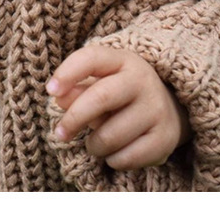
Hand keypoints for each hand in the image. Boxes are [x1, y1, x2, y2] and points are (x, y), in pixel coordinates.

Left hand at [47, 46, 190, 170]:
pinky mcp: (165, 138)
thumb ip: (76, 86)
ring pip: (112, 134)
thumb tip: (59, 97)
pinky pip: (129, 157)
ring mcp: (157, 109)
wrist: (169, 105)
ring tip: (92, 144)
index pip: (91, 59)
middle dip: (74, 118)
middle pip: (100, 98)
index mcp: (122, 59)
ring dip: (93, 145)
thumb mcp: (99, 80)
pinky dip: (113, 160)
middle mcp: (143, 80)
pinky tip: (112, 154)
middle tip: (60, 133)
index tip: (50, 91)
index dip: (67, 73)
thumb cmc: (119, 90)